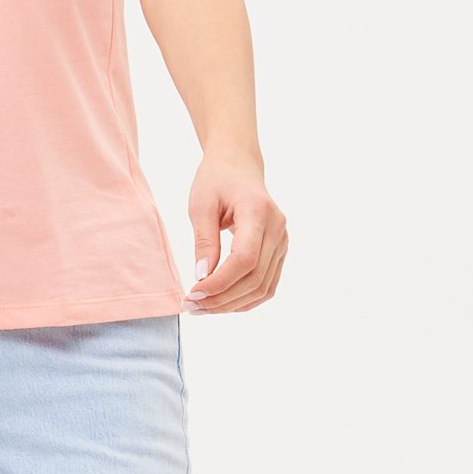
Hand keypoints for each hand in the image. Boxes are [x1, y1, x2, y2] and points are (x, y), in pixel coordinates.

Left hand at [184, 149, 287, 313]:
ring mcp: (282, 241)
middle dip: (221, 298)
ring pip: (262, 287)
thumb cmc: (216, 180)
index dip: (220, 282)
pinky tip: (220, 302)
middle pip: (254, 278)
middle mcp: (277, 228)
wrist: (238, 166)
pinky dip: (244, 299)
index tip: (194, 292)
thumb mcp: (201, 206)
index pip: (245, 259)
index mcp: (258, 211)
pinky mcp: (279, 251)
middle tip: (191, 305)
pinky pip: (266, 284)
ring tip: (202, 307)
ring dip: (231, 304)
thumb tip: (202, 278)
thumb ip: (204, 242)